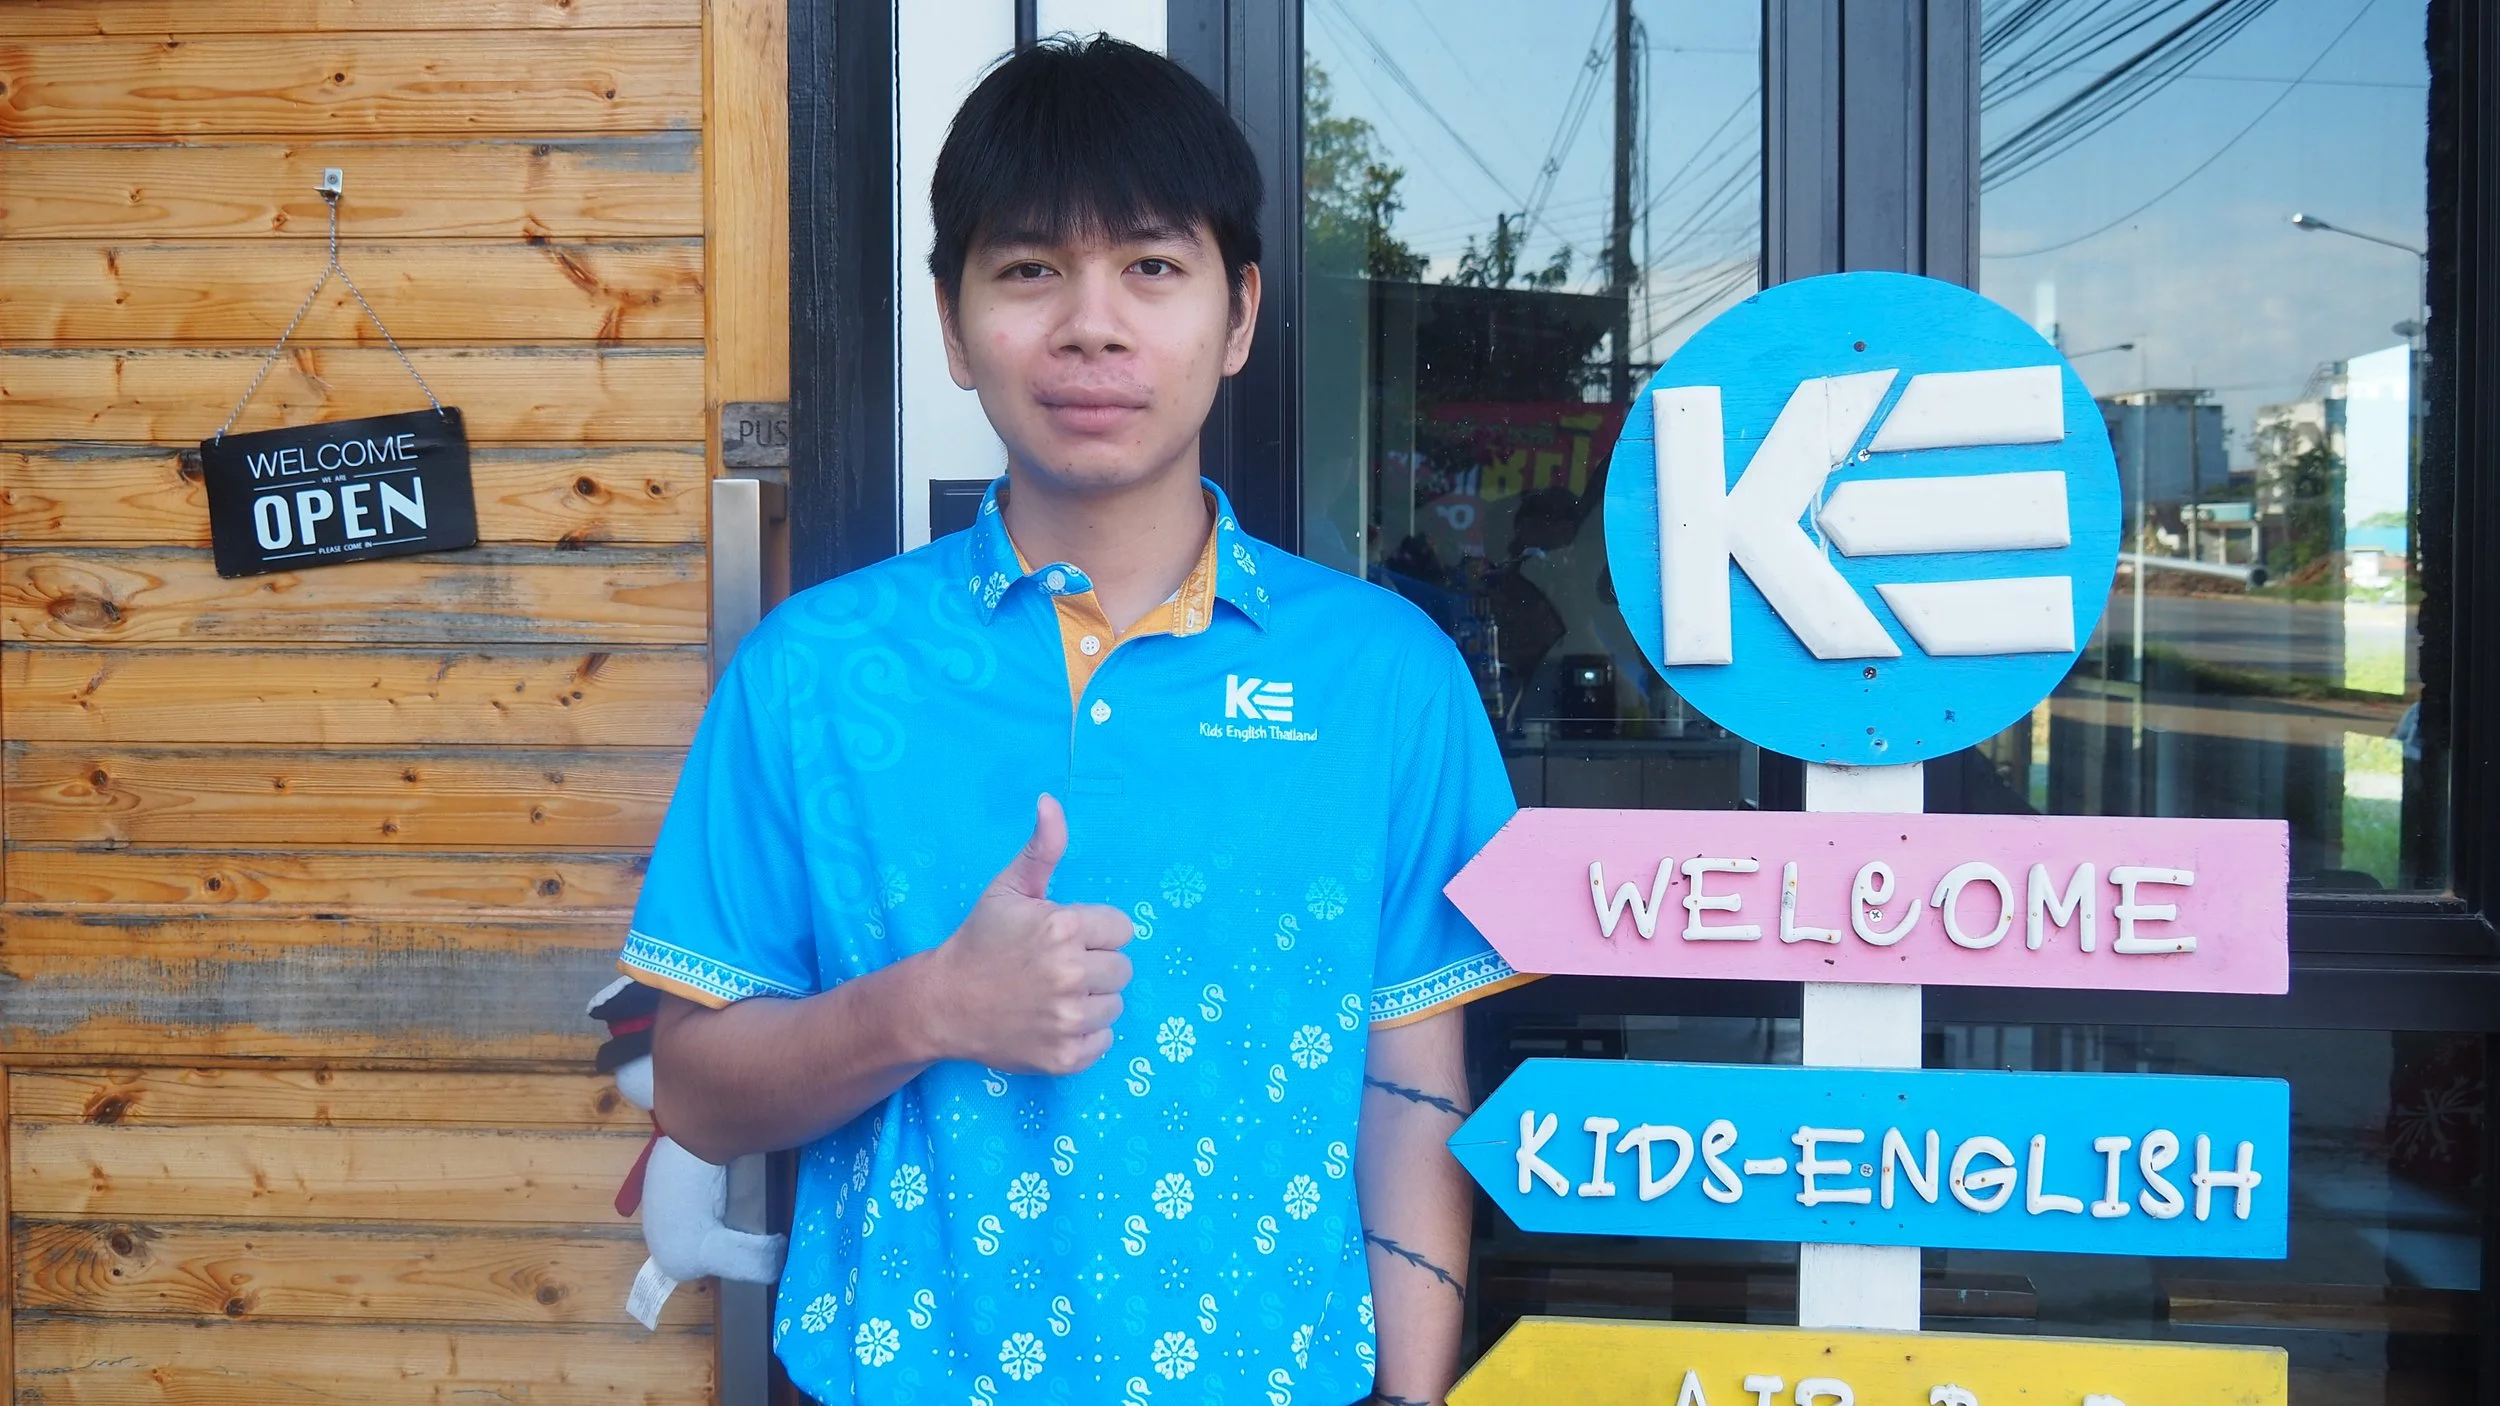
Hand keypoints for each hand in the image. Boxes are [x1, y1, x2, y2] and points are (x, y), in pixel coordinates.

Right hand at [917, 795, 1132, 1074]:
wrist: (942, 1003)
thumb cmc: (980, 941)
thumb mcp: (1008, 889)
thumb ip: (1041, 848)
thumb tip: (1051, 801)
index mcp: (1063, 927)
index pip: (1122, 928)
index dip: (1095, 931)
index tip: (1064, 937)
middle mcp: (1070, 974)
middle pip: (1123, 968)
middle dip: (1095, 965)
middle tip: (1056, 968)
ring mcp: (1069, 1019)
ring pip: (1115, 1005)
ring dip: (1091, 1000)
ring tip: (1053, 995)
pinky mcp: (1066, 1057)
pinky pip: (1105, 1042)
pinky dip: (1085, 1036)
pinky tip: (1053, 1022)